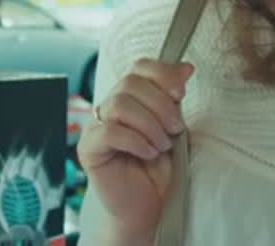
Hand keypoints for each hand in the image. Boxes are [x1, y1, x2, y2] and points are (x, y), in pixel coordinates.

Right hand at [78, 58, 195, 240]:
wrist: (150, 207)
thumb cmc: (161, 170)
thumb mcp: (175, 128)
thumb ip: (175, 98)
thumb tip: (186, 67)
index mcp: (132, 97)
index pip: (140, 67)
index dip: (161, 73)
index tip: (181, 92)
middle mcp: (111, 107)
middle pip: (130, 82)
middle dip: (161, 104)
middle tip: (175, 128)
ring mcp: (97, 126)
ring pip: (119, 104)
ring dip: (149, 124)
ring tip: (162, 145)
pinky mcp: (89, 148)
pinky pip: (109, 131)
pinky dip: (136, 141)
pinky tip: (148, 153)